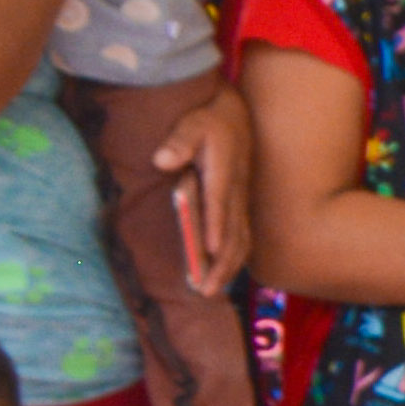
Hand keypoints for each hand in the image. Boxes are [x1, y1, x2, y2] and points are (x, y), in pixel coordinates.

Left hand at [157, 82, 255, 291]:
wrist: (234, 115)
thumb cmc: (207, 118)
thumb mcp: (192, 121)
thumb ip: (179, 140)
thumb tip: (161, 161)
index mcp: (224, 172)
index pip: (220, 204)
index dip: (215, 228)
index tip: (208, 252)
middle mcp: (236, 192)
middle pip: (234, 233)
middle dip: (221, 264)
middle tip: (204, 290)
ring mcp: (241, 201)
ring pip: (241, 240)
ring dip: (228, 268)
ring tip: (211, 290)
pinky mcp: (240, 206)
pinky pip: (242, 237)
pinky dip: (234, 259)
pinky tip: (222, 275)